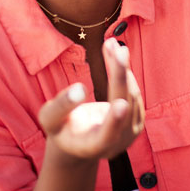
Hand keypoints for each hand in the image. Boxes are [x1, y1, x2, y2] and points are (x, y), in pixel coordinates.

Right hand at [39, 39, 144, 162]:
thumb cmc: (61, 128)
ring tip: (110, 44)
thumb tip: (79, 89)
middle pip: (123, 103)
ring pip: (130, 93)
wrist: (80, 140)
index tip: (120, 104)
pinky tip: (116, 56)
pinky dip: (125, 72)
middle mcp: (118, 141)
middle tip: (114, 48)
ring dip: (121, 67)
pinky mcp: (138, 118)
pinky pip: (134, 91)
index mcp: (93, 146)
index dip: (114, 121)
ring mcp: (132, 131)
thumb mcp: (50, 119)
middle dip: (119, 74)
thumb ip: (61, 107)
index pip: (106, 135)